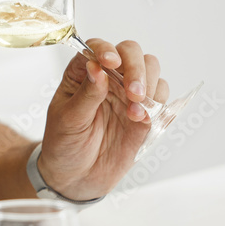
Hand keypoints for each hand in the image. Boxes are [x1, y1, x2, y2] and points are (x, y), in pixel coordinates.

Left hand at [39, 39, 168, 199]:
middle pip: (131, 53)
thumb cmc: (64, 145)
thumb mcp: (68, 120)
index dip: (106, 49)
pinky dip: (158, 105)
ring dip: (149, 85)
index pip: (97, 47)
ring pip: (151, 70)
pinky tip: (140, 120)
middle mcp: (108, 78)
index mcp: (82, 73)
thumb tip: (97, 67)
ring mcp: (128, 94)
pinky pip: (161, 98)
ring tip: (135, 111)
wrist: (76, 178)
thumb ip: (86, 94)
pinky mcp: (144, 113)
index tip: (110, 63)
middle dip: (136, 68)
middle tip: (133, 92)